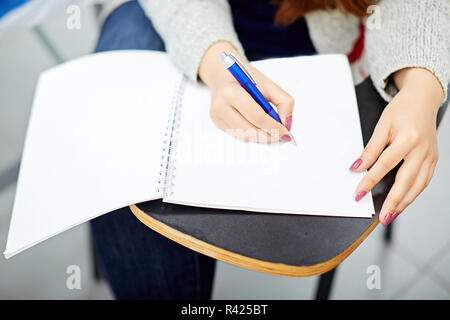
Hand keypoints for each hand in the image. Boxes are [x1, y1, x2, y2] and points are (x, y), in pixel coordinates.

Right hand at [199, 41, 293, 142]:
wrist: (223, 74)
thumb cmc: (245, 79)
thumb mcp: (268, 84)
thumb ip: (284, 101)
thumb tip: (287, 124)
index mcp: (232, 92)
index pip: (257, 116)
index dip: (274, 127)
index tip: (285, 132)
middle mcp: (220, 105)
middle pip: (250, 130)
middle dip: (269, 135)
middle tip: (281, 135)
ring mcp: (216, 116)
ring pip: (244, 136)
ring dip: (261, 136)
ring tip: (270, 130)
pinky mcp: (216, 123)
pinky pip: (238, 136)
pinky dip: (251, 134)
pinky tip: (257, 126)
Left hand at [350, 67, 444, 225]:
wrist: (424, 99)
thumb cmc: (402, 109)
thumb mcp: (381, 125)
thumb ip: (370, 149)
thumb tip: (357, 168)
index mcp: (408, 139)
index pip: (385, 165)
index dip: (370, 181)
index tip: (359, 193)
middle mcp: (422, 150)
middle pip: (406, 181)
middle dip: (394, 202)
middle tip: (382, 217)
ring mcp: (431, 156)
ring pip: (418, 185)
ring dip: (405, 203)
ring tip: (391, 216)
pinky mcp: (434, 160)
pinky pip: (424, 181)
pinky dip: (414, 194)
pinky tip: (404, 202)